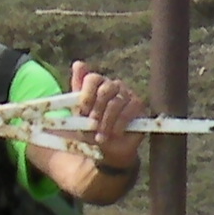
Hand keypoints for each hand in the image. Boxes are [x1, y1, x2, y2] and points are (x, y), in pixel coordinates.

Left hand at [66, 61, 145, 175]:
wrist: (106, 150)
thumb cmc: (90, 130)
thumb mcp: (75, 114)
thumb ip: (74, 92)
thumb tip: (78, 64)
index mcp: (96, 84)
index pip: (92, 78)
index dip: (87, 94)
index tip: (82, 111)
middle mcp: (113, 85)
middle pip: (105, 88)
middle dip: (97, 108)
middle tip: (91, 125)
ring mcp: (127, 94)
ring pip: (117, 101)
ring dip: (107, 121)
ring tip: (100, 136)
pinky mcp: (139, 106)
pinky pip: (130, 110)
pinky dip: (120, 123)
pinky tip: (114, 134)